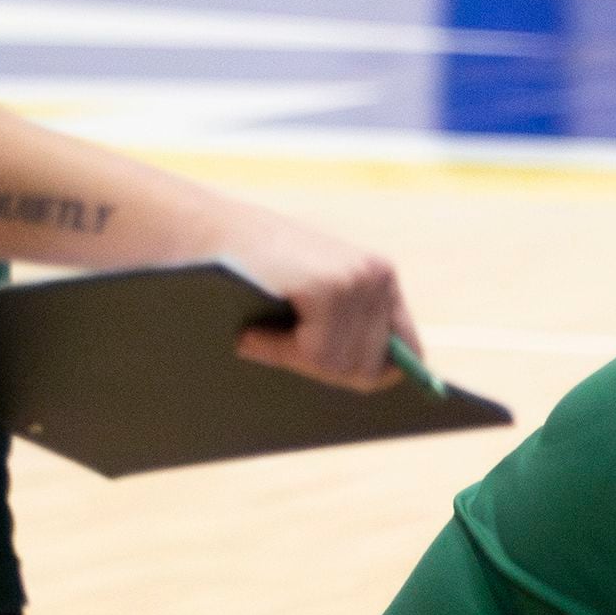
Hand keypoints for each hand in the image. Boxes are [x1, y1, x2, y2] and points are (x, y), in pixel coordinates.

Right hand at [214, 206, 420, 391]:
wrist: (205, 233)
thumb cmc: (254, 271)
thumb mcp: (313, 300)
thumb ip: (344, 328)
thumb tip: (376, 381)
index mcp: (382, 279)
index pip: (409, 352)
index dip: (377, 375)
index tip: (337, 375)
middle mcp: (378, 277)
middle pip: (370, 368)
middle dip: (323, 370)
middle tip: (281, 348)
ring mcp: (356, 281)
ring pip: (339, 365)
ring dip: (294, 359)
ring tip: (261, 334)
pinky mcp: (329, 287)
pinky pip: (315, 353)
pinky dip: (278, 352)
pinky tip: (253, 332)